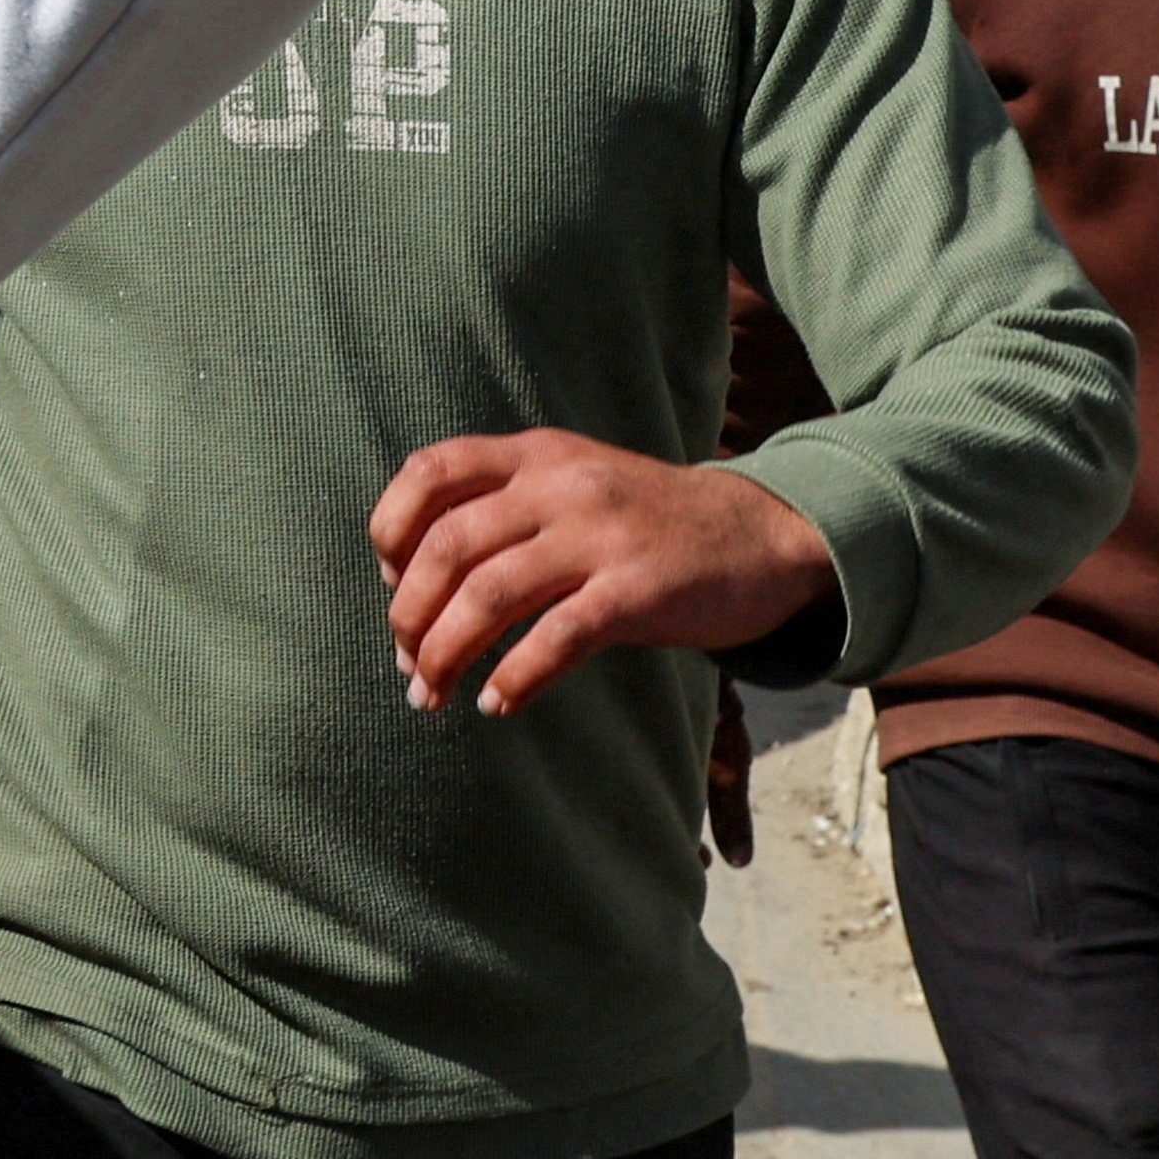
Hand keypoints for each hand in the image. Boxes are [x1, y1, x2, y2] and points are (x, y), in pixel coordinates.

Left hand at [371, 430, 833, 717]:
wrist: (768, 534)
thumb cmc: (650, 522)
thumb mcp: (575, 483)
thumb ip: (502, 507)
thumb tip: (409, 581)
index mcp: (537, 454)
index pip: (430, 471)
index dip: (391, 528)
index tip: (390, 581)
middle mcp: (563, 486)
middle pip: (447, 547)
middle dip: (410, 614)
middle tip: (406, 663)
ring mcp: (603, 536)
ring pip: (488, 596)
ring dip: (446, 654)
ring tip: (431, 694)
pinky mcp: (640, 591)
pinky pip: (557, 638)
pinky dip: (515, 677)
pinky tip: (497, 703)